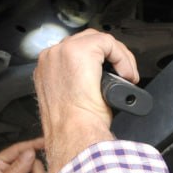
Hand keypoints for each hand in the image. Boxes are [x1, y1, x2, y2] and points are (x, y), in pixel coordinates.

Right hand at [35, 29, 138, 172]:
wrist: (73, 132)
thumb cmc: (72, 125)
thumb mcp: (69, 99)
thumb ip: (75, 82)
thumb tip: (97, 79)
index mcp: (46, 69)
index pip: (74, 52)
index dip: (97, 61)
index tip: (110, 74)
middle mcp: (51, 57)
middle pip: (86, 41)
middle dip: (108, 56)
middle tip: (123, 74)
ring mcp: (63, 51)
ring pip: (98, 40)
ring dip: (117, 56)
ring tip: (126, 75)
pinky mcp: (80, 50)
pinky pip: (108, 43)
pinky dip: (122, 57)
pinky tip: (126, 74)